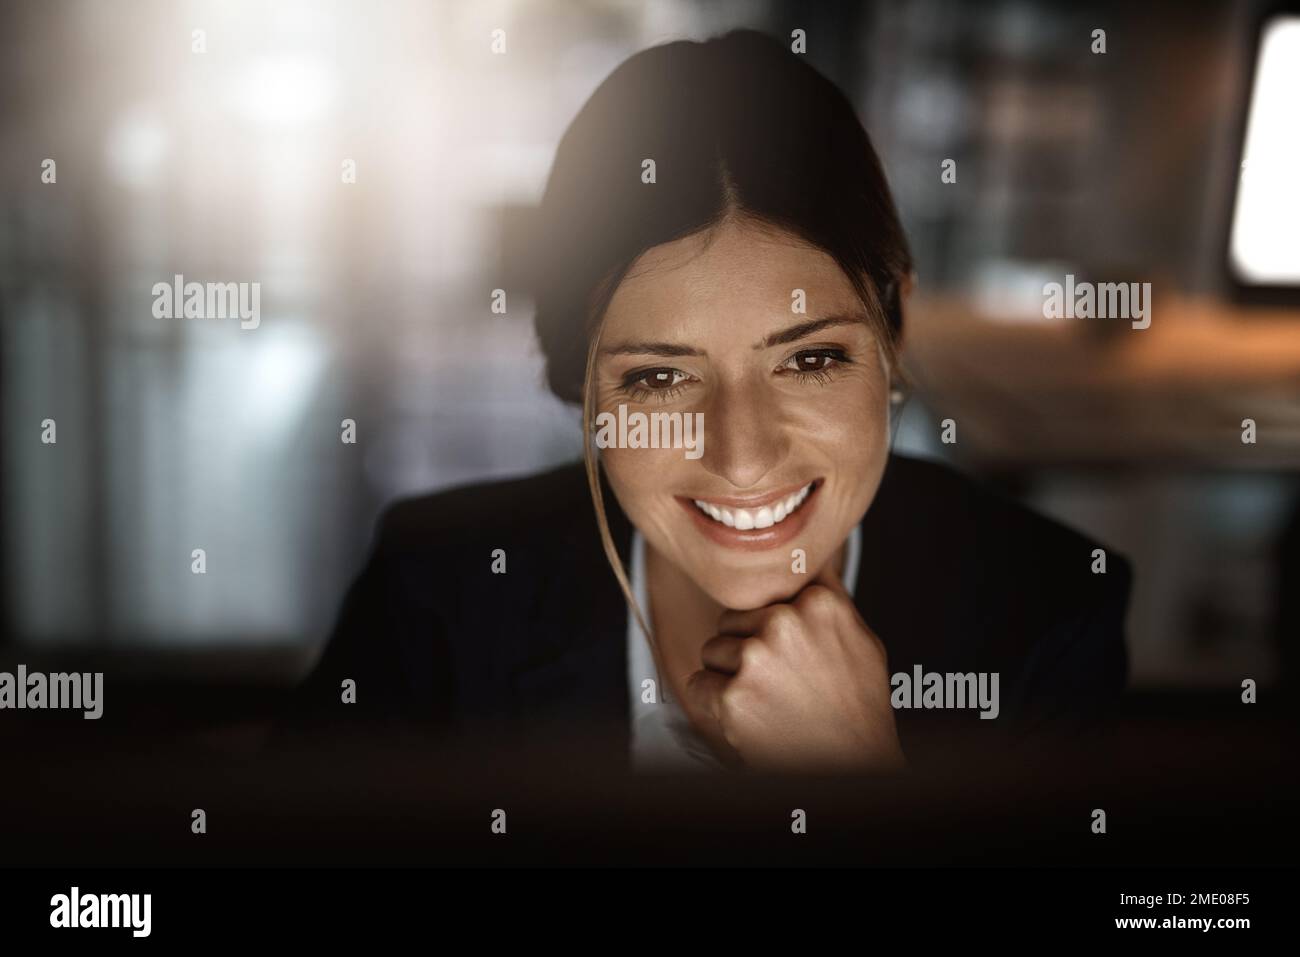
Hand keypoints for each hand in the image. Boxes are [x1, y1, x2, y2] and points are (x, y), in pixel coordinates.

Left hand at [681, 565, 904, 771]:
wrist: (853, 767)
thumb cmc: (859, 707)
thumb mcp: (861, 639)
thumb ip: (829, 596)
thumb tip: (810, 556)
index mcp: (818, 602)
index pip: (765, 594)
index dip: (771, 626)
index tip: (789, 651)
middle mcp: (785, 622)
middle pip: (732, 620)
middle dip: (744, 649)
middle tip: (778, 683)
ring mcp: (756, 658)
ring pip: (712, 650)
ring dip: (728, 676)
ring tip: (766, 701)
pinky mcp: (732, 694)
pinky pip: (698, 684)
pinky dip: (713, 704)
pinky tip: (748, 717)